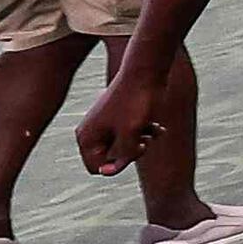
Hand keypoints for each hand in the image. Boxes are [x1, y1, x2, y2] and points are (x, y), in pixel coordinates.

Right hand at [76, 54, 175, 176]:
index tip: (133, 150)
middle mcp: (91, 132)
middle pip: (111, 159)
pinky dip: (143, 132)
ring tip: (151, 130)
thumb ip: (122, 156)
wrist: (145, 71)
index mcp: (86, 138)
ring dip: (140, 142)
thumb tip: (108, 172)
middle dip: (130, 153)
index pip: (97, 168)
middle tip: (143, 141)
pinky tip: (156, 126)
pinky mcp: (118, 118)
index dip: (117, 166)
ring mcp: (104, 124)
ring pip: (124, 147)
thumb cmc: (137, 102)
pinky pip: (130, 135)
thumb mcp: (132, 134)